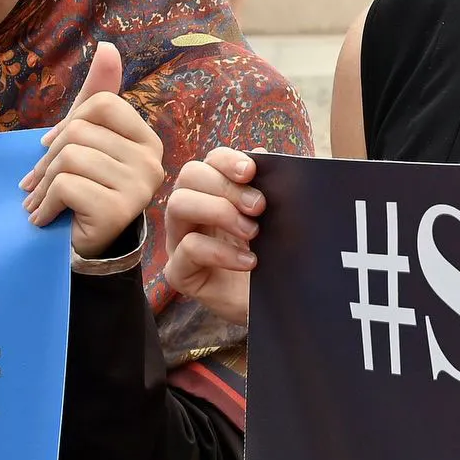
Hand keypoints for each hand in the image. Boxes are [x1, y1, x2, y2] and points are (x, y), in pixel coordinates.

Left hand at [19, 42, 164, 256]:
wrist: (84, 249)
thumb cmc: (84, 189)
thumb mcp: (88, 140)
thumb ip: (97, 95)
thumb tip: (108, 46)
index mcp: (147, 140)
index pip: (101, 104)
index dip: (67, 123)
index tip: (54, 148)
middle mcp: (152, 161)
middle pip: (79, 131)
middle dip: (46, 159)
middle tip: (38, 183)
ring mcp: (139, 187)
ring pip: (69, 157)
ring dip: (42, 184)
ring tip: (41, 201)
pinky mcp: (118, 211)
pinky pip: (65, 185)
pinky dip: (44, 203)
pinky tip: (45, 217)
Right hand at [165, 147, 264, 324]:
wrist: (282, 305)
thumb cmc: (277, 258)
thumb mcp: (278, 219)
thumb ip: (269, 188)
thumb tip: (260, 154)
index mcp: (215, 194)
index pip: (208, 161)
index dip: (226, 160)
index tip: (251, 171)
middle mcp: (193, 214)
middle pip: (188, 176)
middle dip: (225, 186)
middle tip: (259, 207)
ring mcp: (181, 242)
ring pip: (178, 205)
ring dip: (219, 212)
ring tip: (252, 232)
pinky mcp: (181, 272)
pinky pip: (188, 249)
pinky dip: (222, 251)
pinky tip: (249, 261)